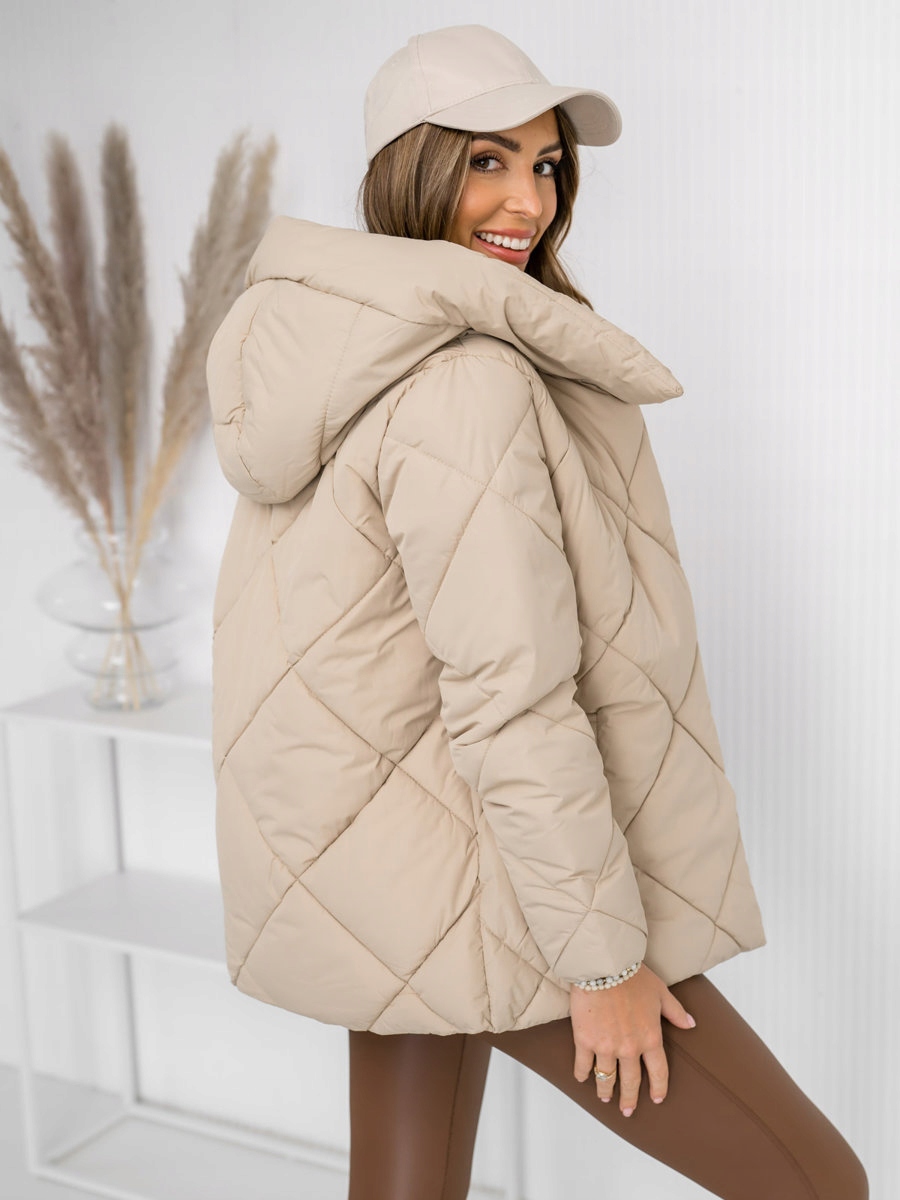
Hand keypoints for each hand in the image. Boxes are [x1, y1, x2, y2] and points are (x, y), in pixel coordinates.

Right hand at [570, 964, 695, 1116]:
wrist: (603, 966)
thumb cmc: (633, 976)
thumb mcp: (661, 993)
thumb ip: (676, 1012)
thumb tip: (691, 1024)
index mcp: (650, 1038)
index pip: (658, 1072)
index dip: (658, 1088)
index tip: (656, 1098)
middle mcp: (629, 1049)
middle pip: (630, 1081)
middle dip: (629, 1098)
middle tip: (627, 1110)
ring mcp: (605, 1047)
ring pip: (606, 1077)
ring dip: (605, 1090)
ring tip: (604, 1097)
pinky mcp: (585, 1040)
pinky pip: (583, 1064)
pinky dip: (582, 1073)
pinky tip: (582, 1078)